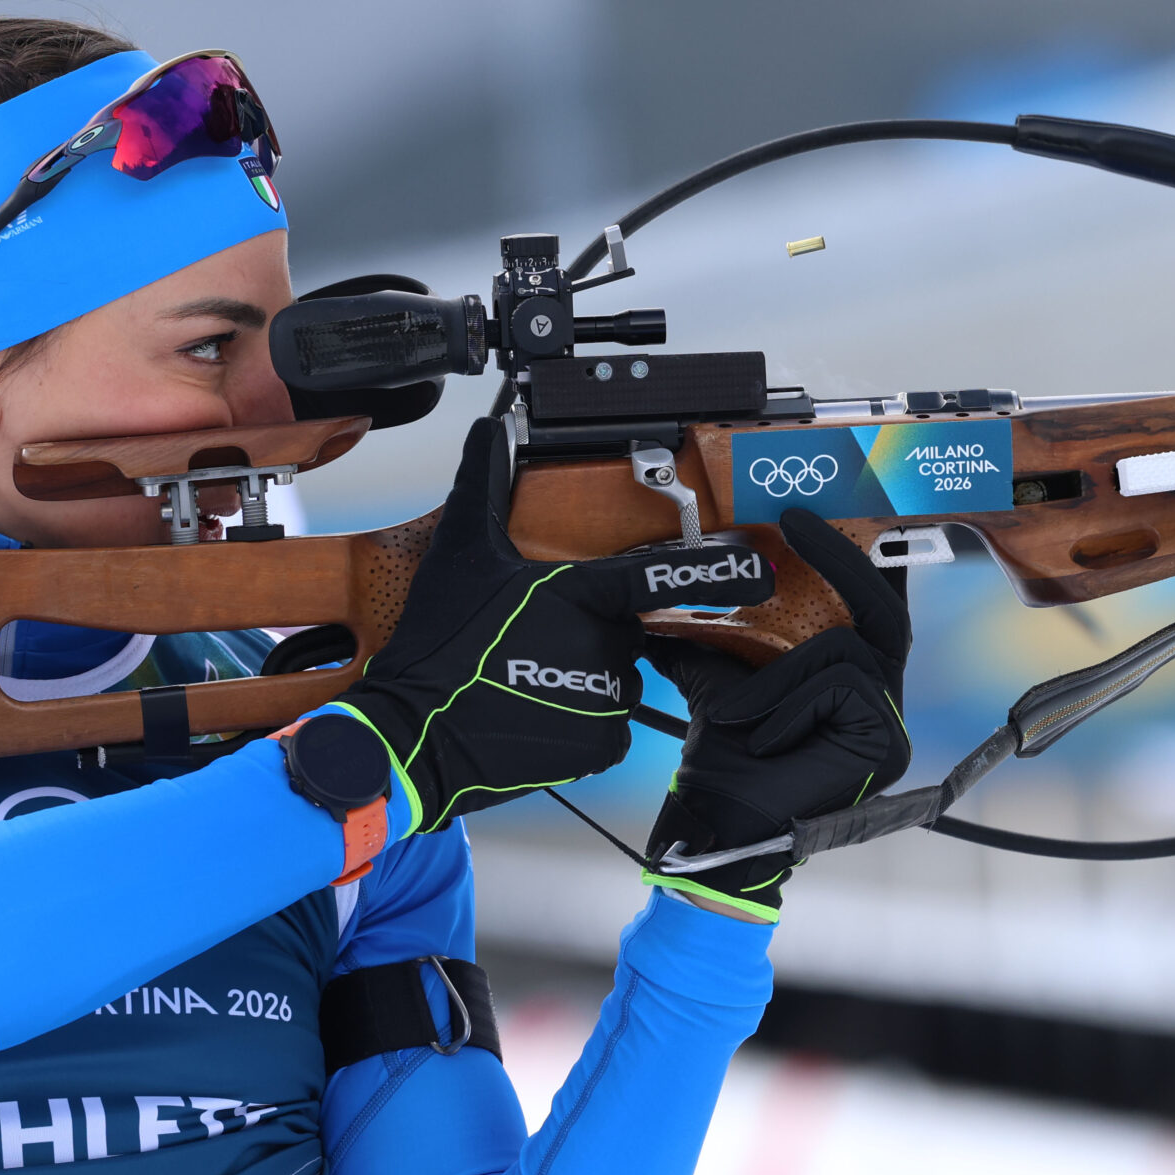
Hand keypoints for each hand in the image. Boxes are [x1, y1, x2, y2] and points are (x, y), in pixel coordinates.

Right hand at [338, 418, 770, 831]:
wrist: (414, 739)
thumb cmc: (438, 649)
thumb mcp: (460, 556)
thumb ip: (483, 485)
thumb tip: (487, 430)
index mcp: (581, 596)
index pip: (661, 575)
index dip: (718, 571)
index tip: (760, 570)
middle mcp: (605, 646)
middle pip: (623, 628)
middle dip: (589, 630)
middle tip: (528, 641)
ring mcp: (607, 698)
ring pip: (615, 676)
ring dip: (582, 674)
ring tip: (522, 678)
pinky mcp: (600, 744)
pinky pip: (608, 722)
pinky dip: (579, 717)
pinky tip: (532, 709)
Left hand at [641, 509, 910, 920]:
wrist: (719, 820)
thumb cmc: (725, 759)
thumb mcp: (720, 680)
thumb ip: (713, 639)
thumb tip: (665, 594)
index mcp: (851, 680)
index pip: (869, 608)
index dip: (857, 559)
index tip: (814, 516)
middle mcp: (882, 698)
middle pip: (880, 611)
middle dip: (841, 559)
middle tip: (794, 519)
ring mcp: (890, 723)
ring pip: (843, 651)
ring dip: (779, 679)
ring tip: (741, 716)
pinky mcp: (886, 744)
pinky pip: (839, 685)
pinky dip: (790, 705)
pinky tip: (766, 739)